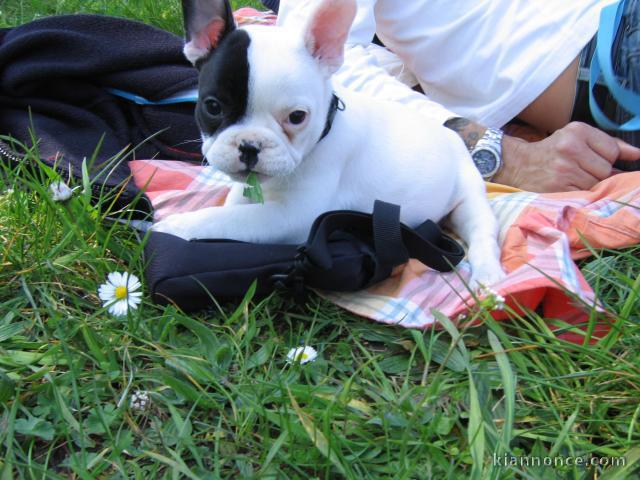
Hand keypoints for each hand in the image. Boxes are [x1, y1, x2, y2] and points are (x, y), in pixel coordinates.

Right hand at [494, 122, 639, 191]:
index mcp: (577, 132)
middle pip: (606, 169)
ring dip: (588, 185)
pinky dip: (579, 194)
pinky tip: (567, 187)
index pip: (612, 150)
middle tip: (579, 171)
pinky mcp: (558, 188)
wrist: (517, 165)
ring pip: (596, 183)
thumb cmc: (551, 152)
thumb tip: (637, 154)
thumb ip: (608, 144)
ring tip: (572, 179)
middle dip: (597, 173)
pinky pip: (583, 194)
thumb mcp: (576, 137)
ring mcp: (563, 169)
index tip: (592, 160)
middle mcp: (570, 148)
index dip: (606, 159)